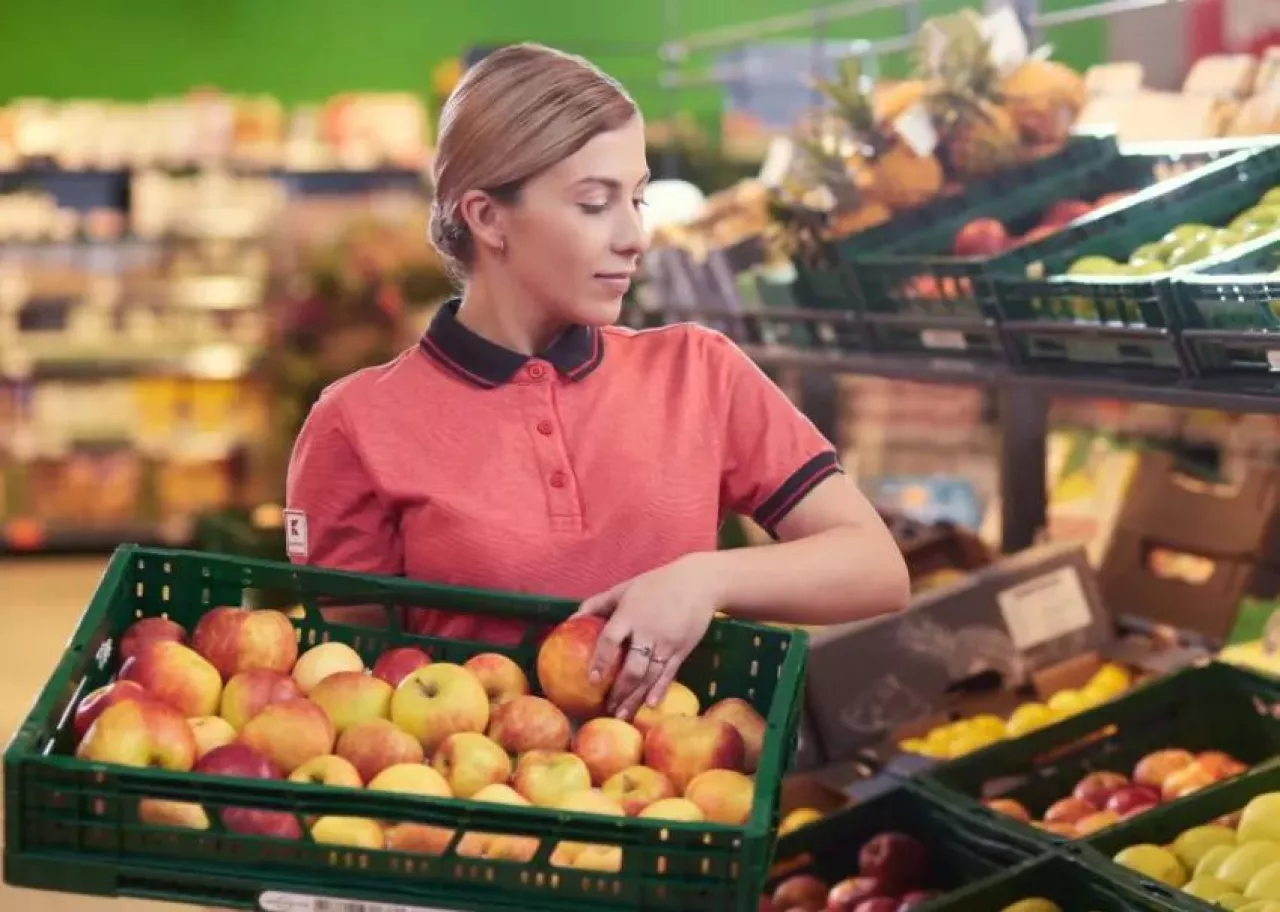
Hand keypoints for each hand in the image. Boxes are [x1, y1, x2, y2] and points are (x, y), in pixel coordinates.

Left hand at [573, 554, 724, 720]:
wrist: (698, 582)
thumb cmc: (656, 584)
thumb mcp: (624, 588)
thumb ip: (597, 603)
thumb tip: (571, 620)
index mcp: (630, 614)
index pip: (610, 641)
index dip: (601, 661)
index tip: (592, 680)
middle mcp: (647, 631)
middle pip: (632, 667)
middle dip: (619, 691)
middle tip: (607, 708)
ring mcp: (667, 642)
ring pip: (649, 676)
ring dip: (635, 697)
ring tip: (623, 714)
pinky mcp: (682, 649)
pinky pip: (669, 674)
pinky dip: (659, 690)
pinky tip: (650, 704)